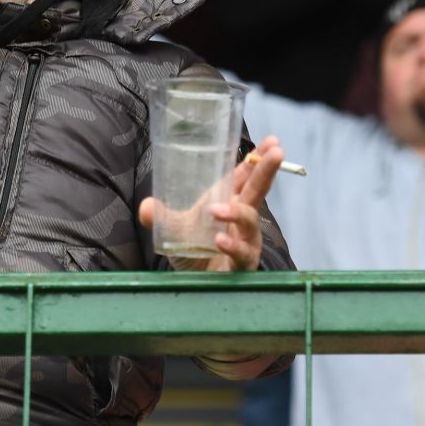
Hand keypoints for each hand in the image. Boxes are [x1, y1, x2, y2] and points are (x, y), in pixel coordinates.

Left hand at [139, 135, 283, 271]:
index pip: (244, 177)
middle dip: (266, 171)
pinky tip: (220, 241)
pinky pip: (242, 253)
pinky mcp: (243, 263)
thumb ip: (162, 217)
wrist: (195, 283)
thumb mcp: (175, 229)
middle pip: (257, 191)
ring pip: (249, 221)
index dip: (256, 160)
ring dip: (235, 213)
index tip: (271, 142)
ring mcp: (245, 240)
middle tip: (277, 152)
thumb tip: (146, 208)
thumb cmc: (195, 250)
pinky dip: (231, 246)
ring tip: (216, 211)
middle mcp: (241, 219)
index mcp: (227, 202)